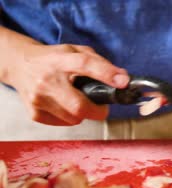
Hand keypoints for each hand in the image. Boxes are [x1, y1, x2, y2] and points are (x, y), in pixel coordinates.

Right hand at [7, 43, 128, 125]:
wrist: (20, 65)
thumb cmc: (53, 59)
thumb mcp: (75, 51)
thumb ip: (99, 62)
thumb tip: (123, 78)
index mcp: (60, 60)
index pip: (85, 65)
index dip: (106, 74)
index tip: (123, 82)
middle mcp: (47, 80)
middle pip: (79, 106)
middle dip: (98, 111)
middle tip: (102, 107)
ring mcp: (39, 99)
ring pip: (74, 118)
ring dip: (83, 113)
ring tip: (78, 101)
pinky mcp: (35, 113)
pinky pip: (64, 123)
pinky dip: (70, 117)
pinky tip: (65, 105)